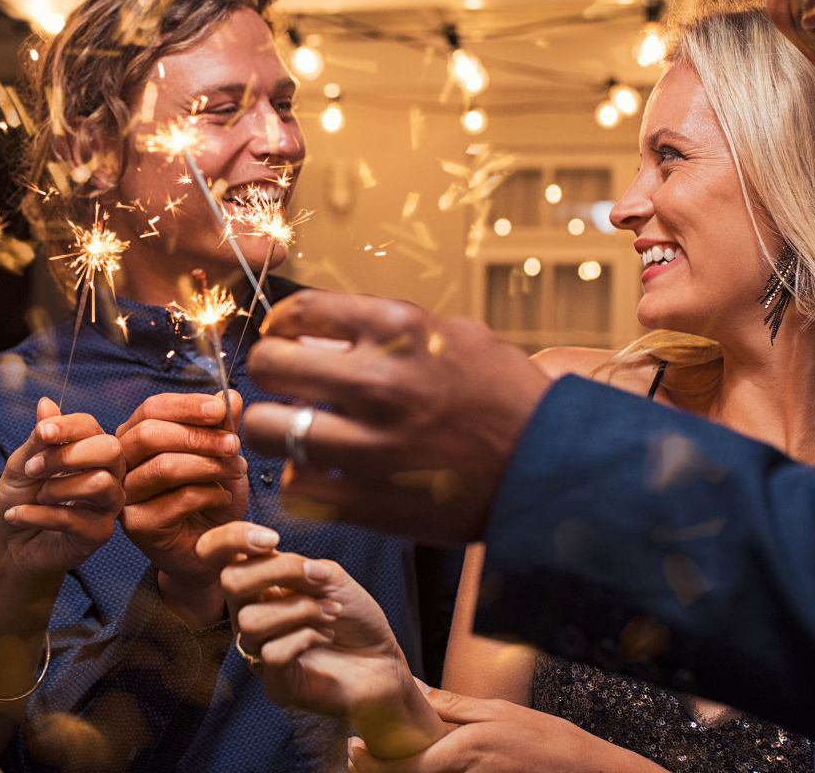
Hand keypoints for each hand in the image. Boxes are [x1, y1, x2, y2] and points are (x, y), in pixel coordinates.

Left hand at [0, 397, 125, 580]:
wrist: (11, 544)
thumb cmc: (21, 498)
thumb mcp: (22, 464)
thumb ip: (38, 438)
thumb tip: (46, 402)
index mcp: (90, 450)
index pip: (91, 426)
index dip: (67, 426)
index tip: (41, 433)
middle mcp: (108, 474)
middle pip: (110, 450)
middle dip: (67, 455)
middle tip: (34, 469)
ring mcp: (108, 505)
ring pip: (99, 483)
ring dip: (56, 488)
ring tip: (36, 496)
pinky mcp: (100, 534)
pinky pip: (74, 518)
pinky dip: (37, 515)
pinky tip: (17, 516)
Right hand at [116, 390, 247, 624]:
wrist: (215, 550)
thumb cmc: (213, 498)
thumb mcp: (221, 455)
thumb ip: (221, 425)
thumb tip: (229, 395)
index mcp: (137, 437)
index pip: (151, 409)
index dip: (186, 405)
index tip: (221, 409)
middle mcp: (123, 464)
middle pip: (150, 435)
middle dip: (198, 436)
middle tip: (234, 445)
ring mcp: (126, 496)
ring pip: (164, 467)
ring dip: (208, 465)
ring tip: (236, 470)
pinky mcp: (137, 526)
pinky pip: (177, 499)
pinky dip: (209, 494)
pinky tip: (223, 497)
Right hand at [198, 522, 445, 759]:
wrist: (383, 661)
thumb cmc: (354, 617)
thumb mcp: (330, 576)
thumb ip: (300, 565)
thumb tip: (275, 561)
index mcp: (257, 583)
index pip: (214, 552)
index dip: (230, 537)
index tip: (272, 539)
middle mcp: (249, 614)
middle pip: (230, 581)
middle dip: (279, 570)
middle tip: (317, 579)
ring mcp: (258, 651)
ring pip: (252, 620)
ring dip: (301, 610)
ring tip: (331, 613)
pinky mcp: (275, 684)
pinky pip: (272, 653)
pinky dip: (306, 637)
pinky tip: (325, 637)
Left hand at [242, 291, 549, 543]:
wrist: (550, 469)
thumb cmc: (501, 397)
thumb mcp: (452, 335)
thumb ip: (382, 328)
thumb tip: (314, 331)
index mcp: (399, 329)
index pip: (298, 311)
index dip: (281, 326)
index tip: (286, 339)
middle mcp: (378, 382)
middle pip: (267, 365)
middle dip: (269, 373)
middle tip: (287, 387)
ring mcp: (370, 445)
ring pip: (265, 428)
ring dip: (274, 428)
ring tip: (297, 432)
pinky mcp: (369, 502)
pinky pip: (294, 486)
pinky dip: (302, 481)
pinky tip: (326, 474)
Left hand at [347, 689, 666, 771]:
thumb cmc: (548, 741)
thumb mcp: (500, 713)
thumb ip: (454, 707)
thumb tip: (416, 688)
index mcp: (464, 751)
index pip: (405, 765)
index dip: (373, 761)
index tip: (355, 747)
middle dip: (379, 770)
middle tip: (357, 756)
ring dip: (400, 772)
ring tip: (379, 760)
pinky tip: (418, 764)